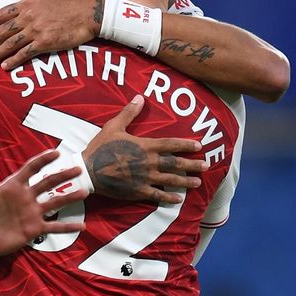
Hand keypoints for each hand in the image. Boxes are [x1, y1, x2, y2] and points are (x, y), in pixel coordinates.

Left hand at [0, 0, 102, 69]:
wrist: (88, 13)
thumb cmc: (70, 0)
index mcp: (27, 3)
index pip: (2, 14)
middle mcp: (28, 17)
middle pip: (3, 31)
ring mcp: (35, 30)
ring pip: (10, 44)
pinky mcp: (44, 43)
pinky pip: (25, 53)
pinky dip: (13, 60)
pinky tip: (5, 66)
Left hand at [0, 150, 86, 258]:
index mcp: (12, 186)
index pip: (30, 169)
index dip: (43, 160)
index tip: (57, 152)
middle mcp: (25, 197)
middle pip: (48, 182)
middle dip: (62, 175)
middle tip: (78, 169)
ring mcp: (31, 213)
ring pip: (54, 202)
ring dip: (69, 197)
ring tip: (85, 192)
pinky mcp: (33, 229)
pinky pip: (54, 227)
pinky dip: (67, 227)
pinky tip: (82, 226)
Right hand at [82, 95, 205, 203]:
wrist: (89, 170)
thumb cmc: (100, 147)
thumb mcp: (113, 126)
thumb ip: (129, 113)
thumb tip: (140, 97)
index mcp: (145, 146)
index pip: (171, 144)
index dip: (186, 144)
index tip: (199, 146)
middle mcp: (149, 162)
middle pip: (175, 163)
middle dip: (192, 164)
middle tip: (206, 165)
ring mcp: (145, 178)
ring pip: (170, 180)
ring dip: (186, 181)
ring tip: (198, 182)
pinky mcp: (138, 190)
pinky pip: (158, 195)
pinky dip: (169, 197)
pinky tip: (179, 198)